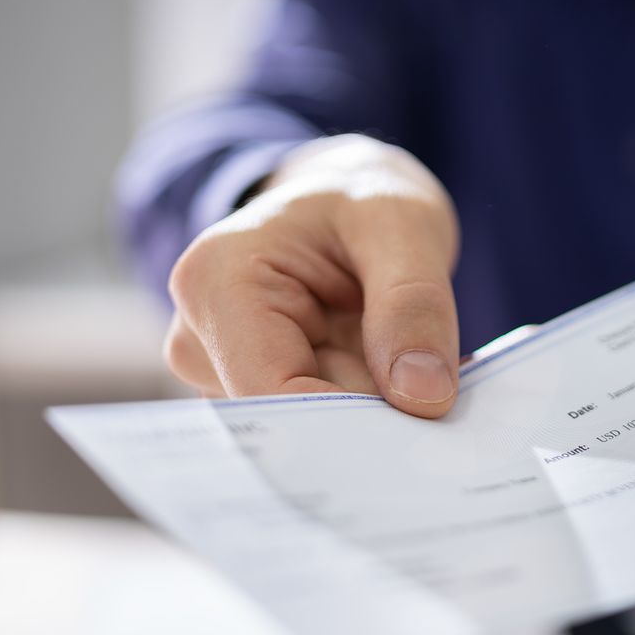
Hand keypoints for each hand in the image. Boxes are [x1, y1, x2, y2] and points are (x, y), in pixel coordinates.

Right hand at [163, 134, 460, 416]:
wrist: (344, 205)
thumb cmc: (363, 204)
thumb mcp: (403, 226)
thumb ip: (414, 304)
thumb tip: (422, 396)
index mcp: (215, 282)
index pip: (274, 392)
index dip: (351, 422)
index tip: (425, 426)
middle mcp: (198, 338)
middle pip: (291, 420)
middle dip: (371, 416)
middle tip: (436, 392)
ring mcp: (218, 373)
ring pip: (310, 431)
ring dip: (373, 412)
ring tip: (408, 364)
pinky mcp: (249, 395)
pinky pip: (317, 428)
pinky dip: (366, 413)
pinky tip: (388, 378)